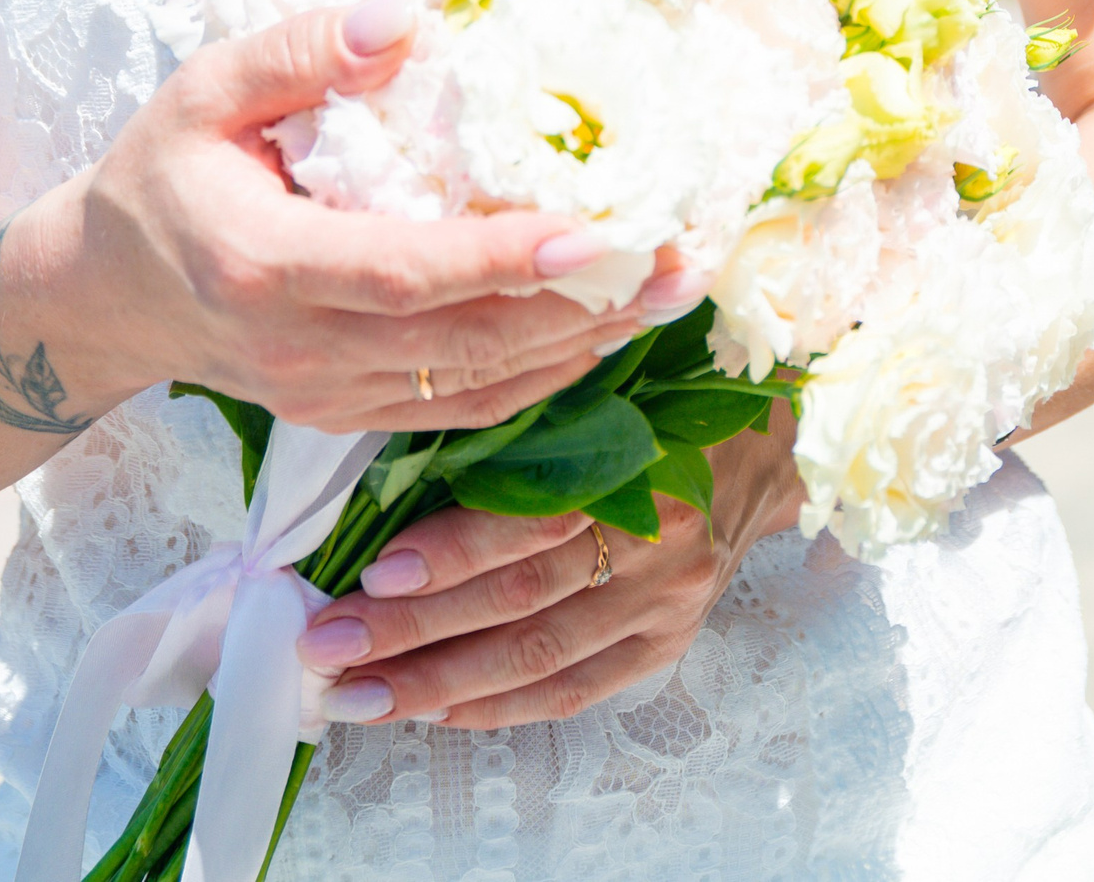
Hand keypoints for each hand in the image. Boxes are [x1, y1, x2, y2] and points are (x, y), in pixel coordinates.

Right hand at [41, 2, 700, 430]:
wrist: (102, 297)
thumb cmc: (160, 175)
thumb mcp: (203, 89)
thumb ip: (298, 50)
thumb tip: (401, 18)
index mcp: (265, 266)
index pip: (405, 273)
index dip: (506, 259)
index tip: (600, 232)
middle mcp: (301, 349)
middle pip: (464, 344)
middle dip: (583, 308)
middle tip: (680, 259)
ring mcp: (326, 395)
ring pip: (477, 390)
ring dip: (582, 347)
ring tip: (669, 291)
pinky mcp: (347, 415)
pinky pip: (461, 410)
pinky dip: (541, 377)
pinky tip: (603, 332)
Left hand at [298, 416, 804, 729]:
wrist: (764, 449)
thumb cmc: (665, 399)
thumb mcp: (608, 382)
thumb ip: (532, 420)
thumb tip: (406, 458)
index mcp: (644, 462)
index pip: (534, 521)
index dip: (452, 551)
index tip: (372, 571)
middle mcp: (658, 542)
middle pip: (520, 601)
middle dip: (413, 630)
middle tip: (329, 646)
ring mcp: (664, 604)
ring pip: (536, 659)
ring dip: (437, 683)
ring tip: (358, 695)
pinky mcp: (664, 645)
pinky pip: (570, 690)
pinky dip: (497, 706)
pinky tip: (434, 711)